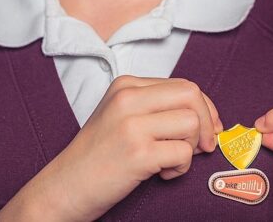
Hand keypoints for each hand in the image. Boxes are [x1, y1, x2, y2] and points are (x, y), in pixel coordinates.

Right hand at [0, 75, 222, 221]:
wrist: (62, 188)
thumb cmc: (96, 157)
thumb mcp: (121, 117)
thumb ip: (156, 108)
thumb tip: (208, 117)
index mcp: (125, 85)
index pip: (183, 85)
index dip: (205, 108)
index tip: (210, 128)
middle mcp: (128, 99)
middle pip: (192, 96)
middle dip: (207, 122)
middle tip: (203, 146)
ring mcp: (131, 125)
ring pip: (191, 123)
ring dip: (190, 148)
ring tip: (169, 162)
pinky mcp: (137, 153)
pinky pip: (183, 153)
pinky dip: (180, 168)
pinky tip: (161, 174)